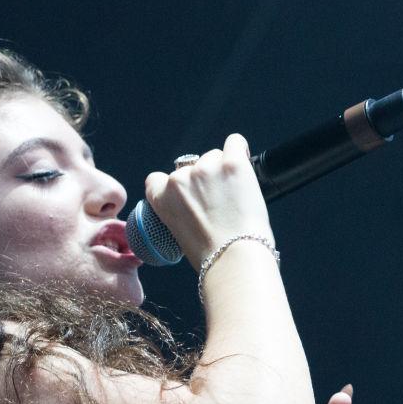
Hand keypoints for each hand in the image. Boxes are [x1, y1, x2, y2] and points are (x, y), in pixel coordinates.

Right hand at [143, 132, 273, 265]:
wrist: (234, 260)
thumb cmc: (212, 256)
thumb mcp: (180, 234)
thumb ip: (182, 210)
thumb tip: (198, 201)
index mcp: (161, 197)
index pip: (158, 178)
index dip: (177, 186)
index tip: (190, 196)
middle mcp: (179, 179)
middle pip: (192, 166)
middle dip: (206, 180)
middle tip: (221, 204)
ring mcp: (206, 169)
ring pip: (215, 156)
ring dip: (224, 171)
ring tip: (235, 198)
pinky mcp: (232, 165)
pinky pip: (235, 143)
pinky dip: (241, 152)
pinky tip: (245, 168)